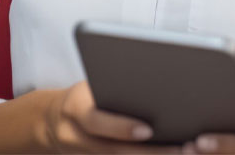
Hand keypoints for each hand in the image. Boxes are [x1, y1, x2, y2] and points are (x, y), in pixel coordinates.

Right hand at [43, 80, 180, 152]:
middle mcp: (75, 138)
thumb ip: (113, 90)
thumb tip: (154, 87)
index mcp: (74, 110)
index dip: (121, 127)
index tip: (149, 130)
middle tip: (184, 149)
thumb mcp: (88, 88)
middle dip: (152, 152)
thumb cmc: (81, 98)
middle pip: (115, 151)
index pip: (95, 121)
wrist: (50, 123)